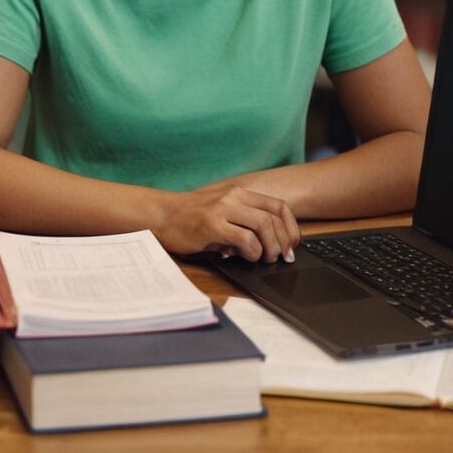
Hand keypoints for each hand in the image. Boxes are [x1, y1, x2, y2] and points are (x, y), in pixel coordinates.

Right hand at [152, 182, 299, 262]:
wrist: (161, 215)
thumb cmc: (191, 219)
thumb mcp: (222, 215)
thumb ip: (244, 224)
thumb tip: (269, 246)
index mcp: (240, 193)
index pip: (278, 206)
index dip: (290, 228)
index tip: (291, 246)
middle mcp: (233, 197)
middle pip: (274, 217)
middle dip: (283, 242)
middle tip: (281, 258)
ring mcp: (222, 209)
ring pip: (263, 225)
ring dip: (270, 247)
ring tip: (264, 259)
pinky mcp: (212, 225)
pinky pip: (244, 238)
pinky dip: (252, 251)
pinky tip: (246, 257)